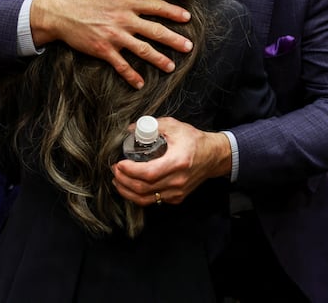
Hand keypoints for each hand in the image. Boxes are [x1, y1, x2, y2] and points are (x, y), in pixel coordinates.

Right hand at [30, 0, 192, 88]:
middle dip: (174, 39)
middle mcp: (124, 20)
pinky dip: (131, 75)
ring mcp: (114, 36)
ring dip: (158, 59)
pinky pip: (121, 65)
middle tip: (188, 46)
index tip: (187, 18)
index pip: (156, 6)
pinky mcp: (103, 50)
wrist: (58, 12)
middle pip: (155, 31)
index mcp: (126, 2)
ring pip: (142, 50)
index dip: (173, 12)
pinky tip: (140, 83)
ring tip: (171, 66)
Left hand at [111, 117, 231, 204]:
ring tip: (118, 180)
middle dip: (123, 181)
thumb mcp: (174, 126)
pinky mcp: (177, 198)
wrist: (213, 156)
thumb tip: (130, 129)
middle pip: (143, 189)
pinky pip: (153, 201)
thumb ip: (152, 126)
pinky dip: (138, 195)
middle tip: (114, 170)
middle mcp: (178, 180)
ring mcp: (178, 192)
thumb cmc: (194, 140)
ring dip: (127, 191)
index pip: (149, 173)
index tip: (119, 163)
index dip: (130, 171)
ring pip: (146, 199)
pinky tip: (131, 186)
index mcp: (178, 162)